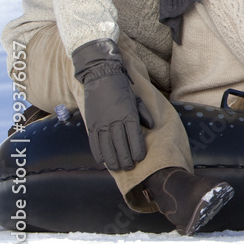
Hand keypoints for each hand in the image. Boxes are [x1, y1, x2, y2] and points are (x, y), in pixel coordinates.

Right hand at [71, 39, 154, 170]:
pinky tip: (102, 160)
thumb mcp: (136, 99)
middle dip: (125, 159)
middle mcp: (115, 121)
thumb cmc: (122, 87)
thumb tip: (151, 126)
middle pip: (121, 146)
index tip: (140, 159)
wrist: (101, 76)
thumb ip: (144, 114)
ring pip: (107, 147)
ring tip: (117, 168)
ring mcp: (101, 123)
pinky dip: (98, 152)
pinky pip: (94, 141)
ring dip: (112, 159)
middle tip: (129, 168)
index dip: (137, 150)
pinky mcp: (91, 122)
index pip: (134, 138)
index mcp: (129, 115)